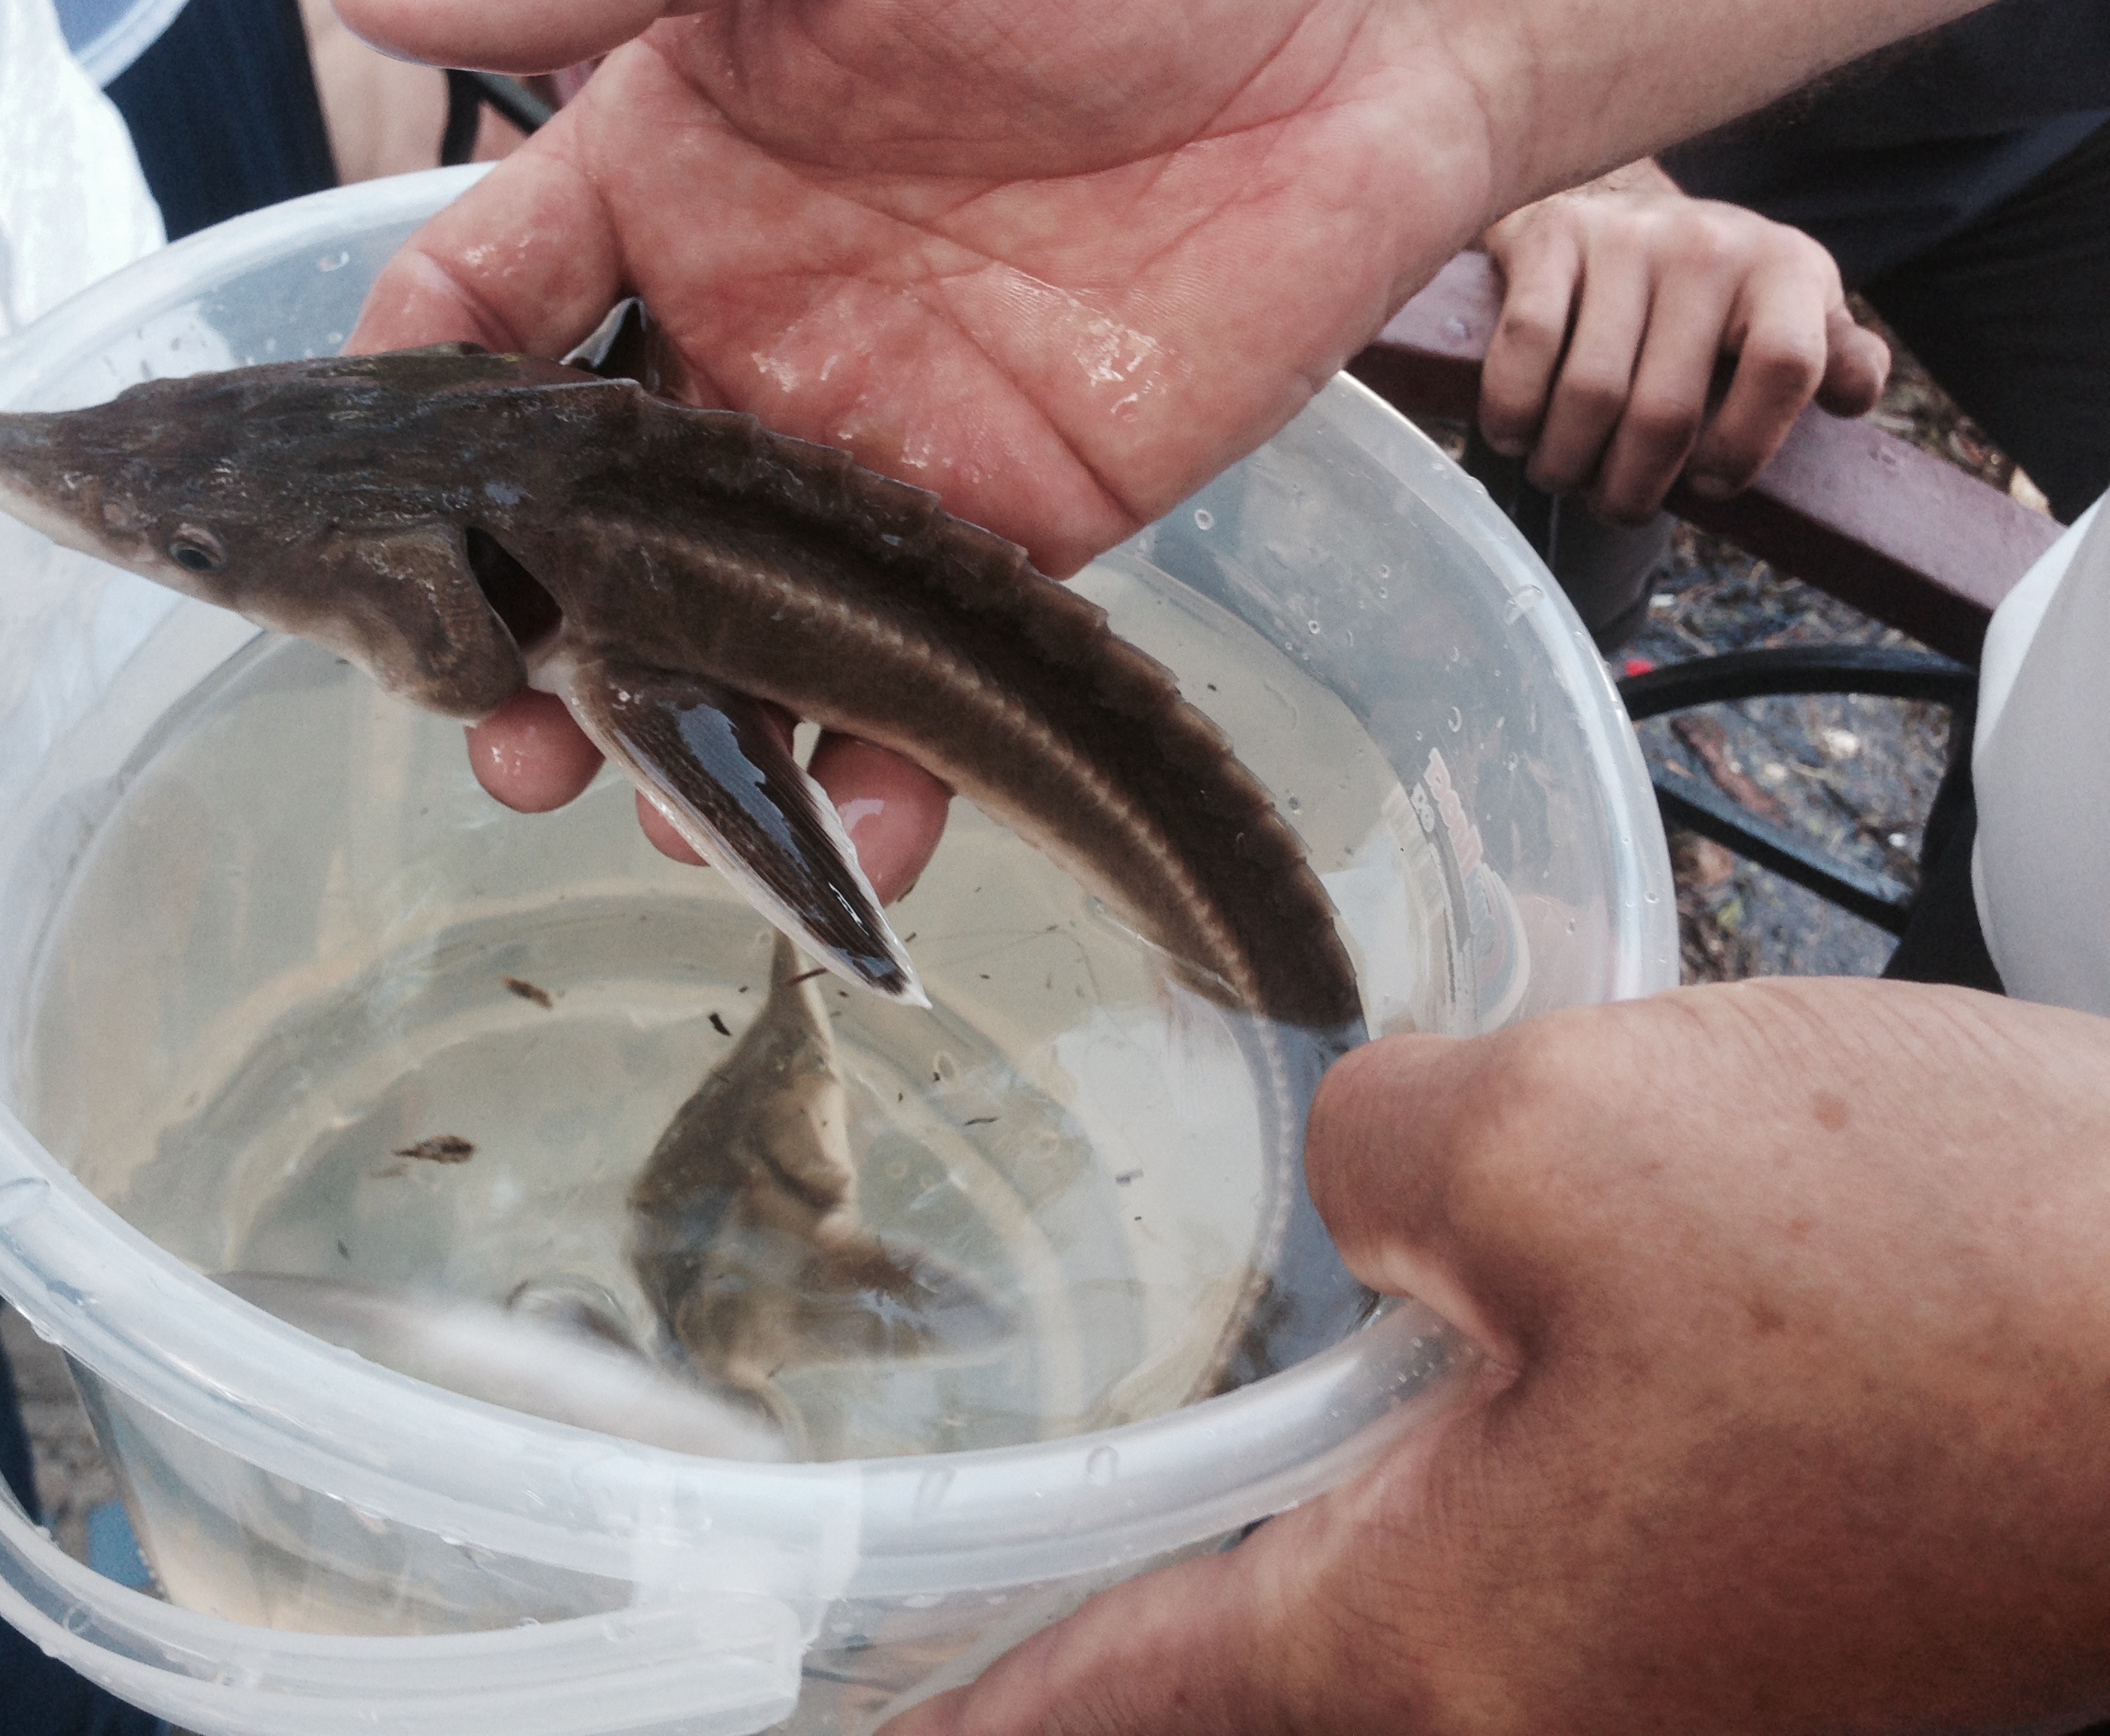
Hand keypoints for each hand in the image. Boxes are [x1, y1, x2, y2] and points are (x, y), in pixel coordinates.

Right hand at [328, 0, 1517, 873]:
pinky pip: (920, 676)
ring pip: (732, 626)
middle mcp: (745, 332)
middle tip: (497, 736)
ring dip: (680, 734)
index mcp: (666, 179)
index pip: (478, 319)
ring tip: (648, 815)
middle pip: (585, 521)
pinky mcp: (1015, 534)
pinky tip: (848, 845)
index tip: (358, 532)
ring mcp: (873, 450)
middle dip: (524, 636)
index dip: (406, 425)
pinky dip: (883, 776)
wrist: (1369, 4)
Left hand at [886, 979, 2109, 1735]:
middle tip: (1017, 1517)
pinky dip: (1458, 1458)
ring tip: (1239, 1402)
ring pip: (1406, 1597)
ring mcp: (1683, 1686)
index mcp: (1443, 1650)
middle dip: (1135, 1592)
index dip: (969, 1702)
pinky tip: (1456, 1358)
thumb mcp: (1576, 1140)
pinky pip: (1541, 1552)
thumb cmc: (1956, 1279)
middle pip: (1258, 1655)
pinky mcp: (1776, 1620)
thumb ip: (1376, 1155)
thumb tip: (1362, 1195)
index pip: (1113, 1697)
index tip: (864, 1717)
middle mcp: (1548, 1714)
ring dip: (1317, 1498)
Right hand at [1479, 167, 1890, 522]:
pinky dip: (1513, 412)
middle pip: (1666, 411)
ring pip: (1589, 394)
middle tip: (1616, 506)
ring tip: (1564, 475)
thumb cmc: (1706, 287)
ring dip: (1566, 464)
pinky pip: (1526, 347)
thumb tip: (1855, 395)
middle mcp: (1710, 245)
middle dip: (1631, 488)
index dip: (1745, 447)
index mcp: (1785, 269)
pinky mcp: (1550, 237)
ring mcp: (1625, 238)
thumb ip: (1831, 355)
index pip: (1786, 365)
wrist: (1612, 195)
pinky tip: (1517, 434)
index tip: (1709, 484)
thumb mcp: (1785, 308)